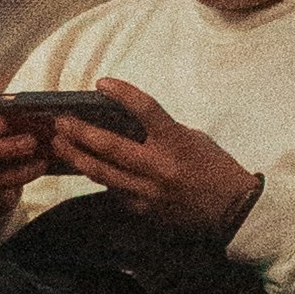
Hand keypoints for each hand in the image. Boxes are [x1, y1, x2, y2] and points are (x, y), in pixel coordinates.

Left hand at [41, 85, 260, 237]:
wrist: (235, 210)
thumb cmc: (216, 168)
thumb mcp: (193, 139)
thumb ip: (161, 132)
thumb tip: (126, 124)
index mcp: (176, 142)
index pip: (145, 109)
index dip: (122, 93)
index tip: (102, 83)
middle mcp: (160, 167)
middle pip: (110, 146)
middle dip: (79, 132)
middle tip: (60, 121)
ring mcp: (150, 192)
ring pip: (102, 174)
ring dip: (77, 157)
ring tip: (59, 144)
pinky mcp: (145, 211)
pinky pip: (114, 192)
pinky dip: (100, 178)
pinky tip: (86, 168)